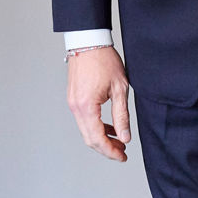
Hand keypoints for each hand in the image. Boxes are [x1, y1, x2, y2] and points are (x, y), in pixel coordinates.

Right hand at [67, 47, 130, 161]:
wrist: (88, 41)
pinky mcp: (73, 97)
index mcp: (87, 107)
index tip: (123, 156)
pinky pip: (83, 119)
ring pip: (85, 130)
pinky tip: (108, 126)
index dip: (111, 151)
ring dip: (101, 138)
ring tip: (118, 140)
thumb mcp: (119, 88)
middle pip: (89, 139)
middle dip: (106, 148)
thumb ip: (121, 116)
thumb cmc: (104, 60)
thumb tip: (125, 136)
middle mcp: (76, 107)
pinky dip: (95, 127)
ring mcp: (72, 102)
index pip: (98, 139)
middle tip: (122, 152)